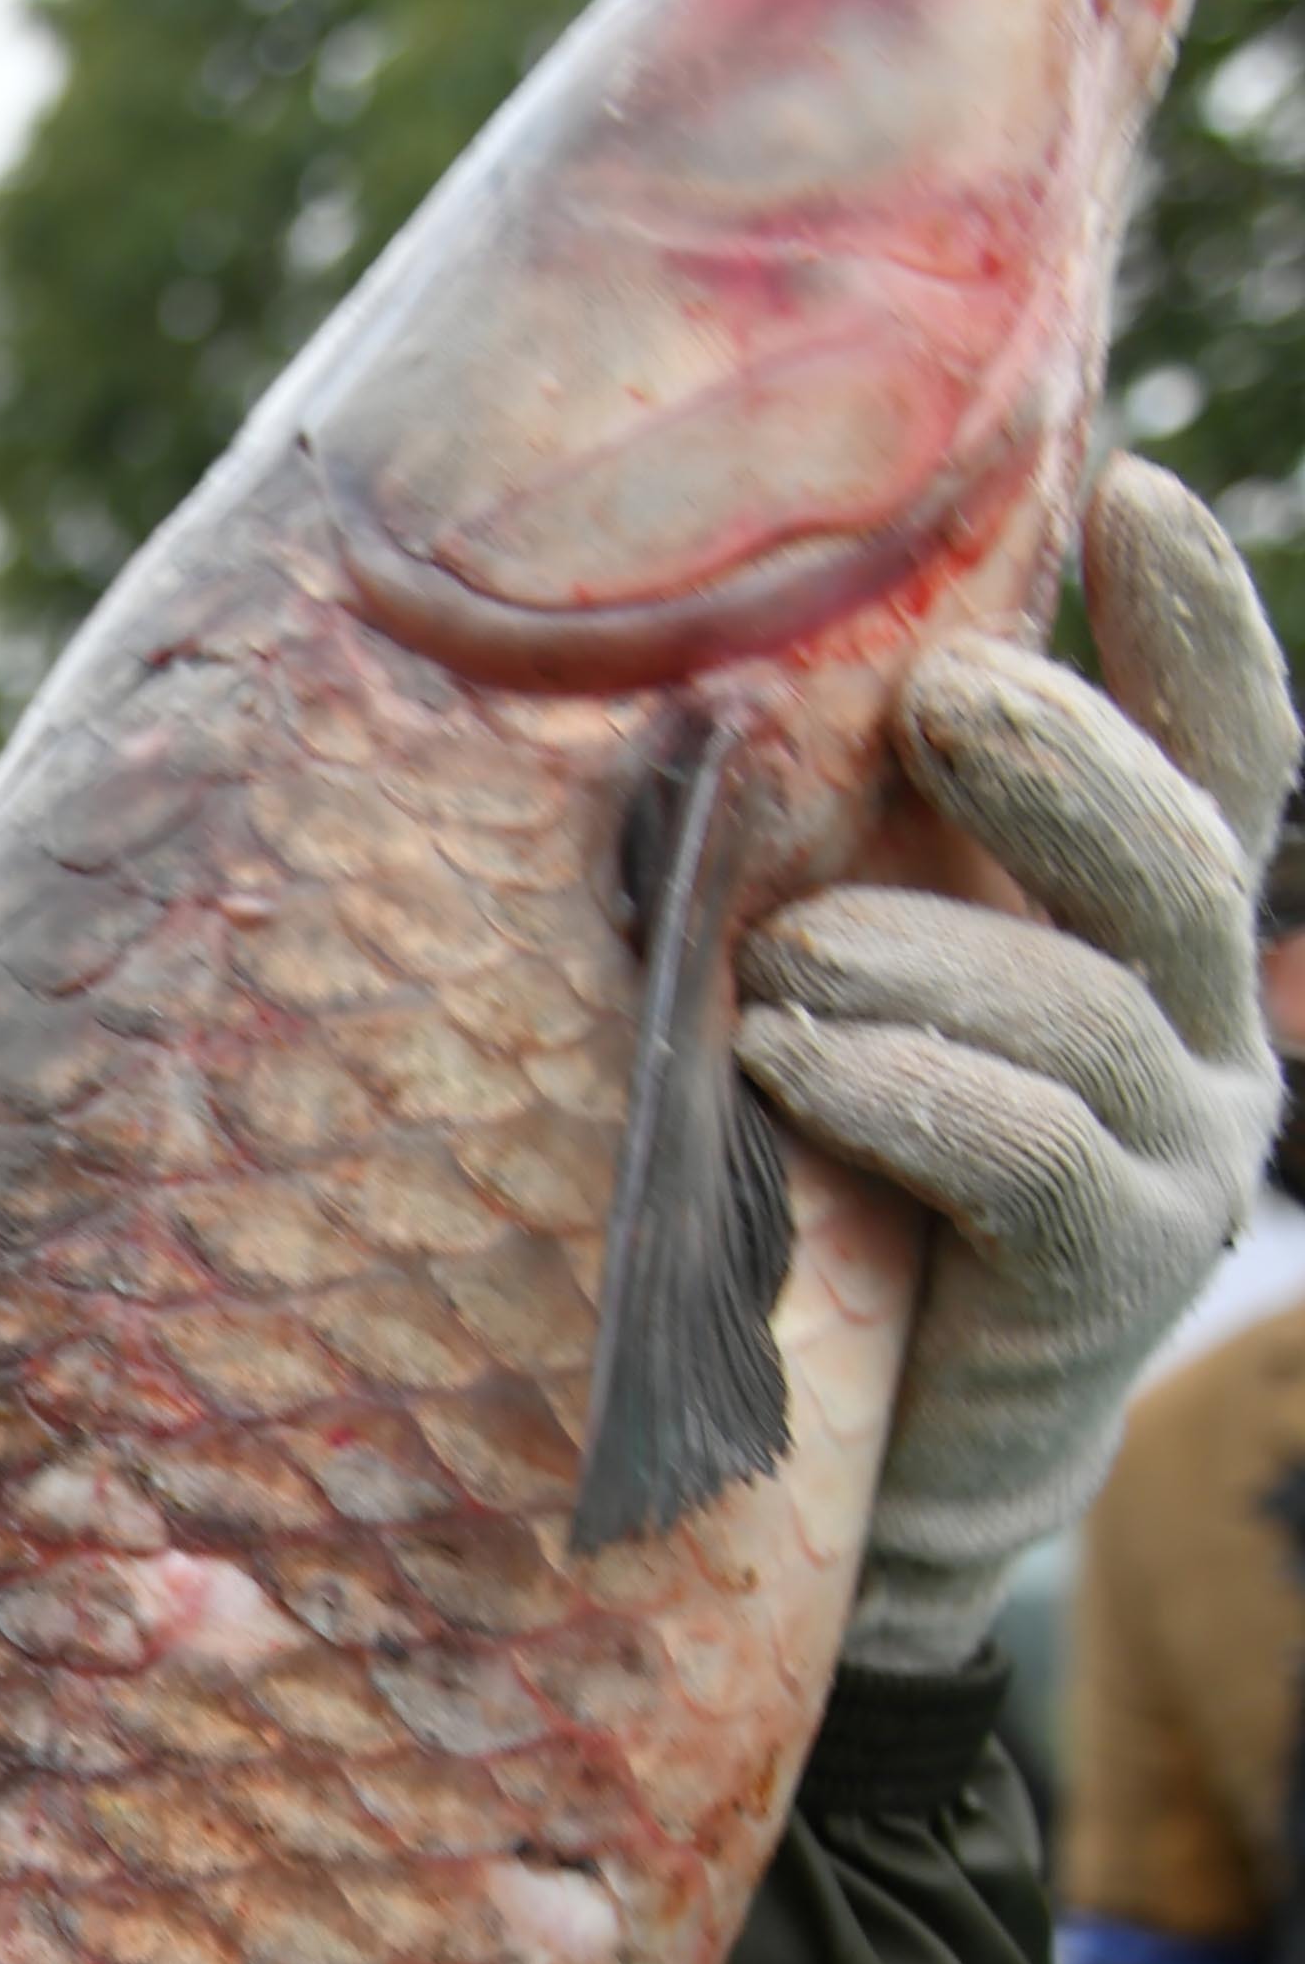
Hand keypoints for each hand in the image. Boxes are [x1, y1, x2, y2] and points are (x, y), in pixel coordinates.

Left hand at [737, 458, 1300, 1675]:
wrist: (877, 1478)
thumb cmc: (842, 1195)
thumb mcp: (879, 1000)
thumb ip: (871, 871)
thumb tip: (734, 694)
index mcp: (1160, 939)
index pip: (1229, 748)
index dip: (1195, 624)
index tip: (1129, 486)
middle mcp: (1205, 1031)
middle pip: (1178, 853)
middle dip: (1057, 761)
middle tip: (938, 697)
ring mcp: (1180, 1154)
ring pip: (1084, 1007)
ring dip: (918, 960)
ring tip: (775, 961)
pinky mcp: (1113, 1275)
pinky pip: (1029, 1153)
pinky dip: (906, 1091)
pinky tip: (791, 1065)